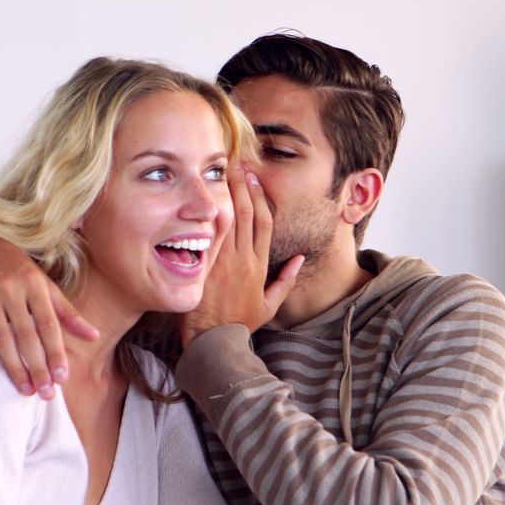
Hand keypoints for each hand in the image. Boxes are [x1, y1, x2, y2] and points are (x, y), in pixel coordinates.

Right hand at [0, 232, 98, 398]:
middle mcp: (12, 288)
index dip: (56, 353)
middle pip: (26, 335)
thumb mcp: (45, 286)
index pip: (49, 325)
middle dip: (37, 367)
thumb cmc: (18, 270)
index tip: (62, 378)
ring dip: (13, 366)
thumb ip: (68, 313)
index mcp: (36, 285)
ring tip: (25, 389)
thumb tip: (94, 336)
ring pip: (1, 336)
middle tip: (45, 393)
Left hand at [180, 163, 304, 346]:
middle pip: (248, 214)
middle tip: (238, 164)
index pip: (264, 223)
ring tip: (223, 170)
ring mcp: (224, 261)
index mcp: (260, 266)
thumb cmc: (239, 324)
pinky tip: (207, 194)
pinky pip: (210, 234)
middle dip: (244, 186)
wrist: (213, 340)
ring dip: (228, 192)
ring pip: (230, 219)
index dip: (261, 198)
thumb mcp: (269, 306)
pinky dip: (211, 213)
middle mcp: (244, 259)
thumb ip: (285, 281)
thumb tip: (298, 259)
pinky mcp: (205, 265)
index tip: (255, 179)